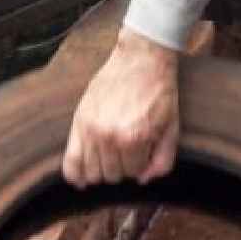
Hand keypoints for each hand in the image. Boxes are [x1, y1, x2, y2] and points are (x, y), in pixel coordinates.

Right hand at [63, 28, 180, 186]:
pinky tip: (80, 180)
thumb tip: (142, 180)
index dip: (141, 164)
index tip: (143, 151)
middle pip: (112, 175)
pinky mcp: (79, 121)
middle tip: (128, 150)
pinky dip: (74, 175)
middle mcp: (109, 136)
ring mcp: (91, 129)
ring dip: (103, 169)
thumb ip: (162, 160)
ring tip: (111, 155)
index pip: (134, 173)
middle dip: (122, 167)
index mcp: (134, 138)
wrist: (141, 59)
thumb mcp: (171, 128)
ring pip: (91, 173)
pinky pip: (69, 162)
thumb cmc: (159, 92)